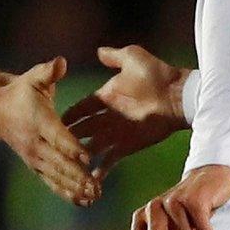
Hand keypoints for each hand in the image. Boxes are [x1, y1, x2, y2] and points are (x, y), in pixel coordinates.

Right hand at [0, 57, 98, 205]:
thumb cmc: (21, 90)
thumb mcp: (34, 77)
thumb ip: (48, 71)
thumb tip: (60, 62)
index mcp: (39, 121)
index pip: (57, 136)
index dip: (72, 146)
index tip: (86, 156)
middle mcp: (36, 143)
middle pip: (59, 162)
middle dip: (77, 175)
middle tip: (94, 185)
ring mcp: (34, 157)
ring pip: (56, 176)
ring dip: (75, 188)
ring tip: (93, 196)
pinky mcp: (36, 166)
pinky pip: (52, 182)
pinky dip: (67, 193)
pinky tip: (84, 202)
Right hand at [62, 45, 190, 177]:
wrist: (178, 97)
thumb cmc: (157, 75)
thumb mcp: (133, 58)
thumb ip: (114, 56)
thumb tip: (98, 51)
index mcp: (106, 96)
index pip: (82, 107)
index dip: (69, 114)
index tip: (51, 120)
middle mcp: (108, 116)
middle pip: (83, 128)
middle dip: (69, 137)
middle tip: (51, 146)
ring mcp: (117, 133)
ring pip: (92, 146)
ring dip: (80, 155)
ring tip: (64, 165)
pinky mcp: (127, 147)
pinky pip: (109, 160)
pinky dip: (99, 169)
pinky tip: (87, 178)